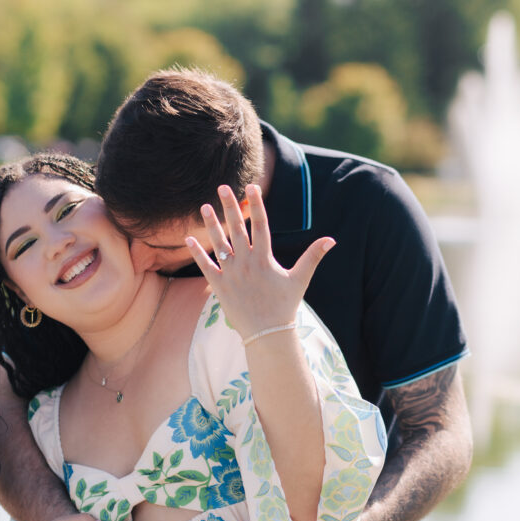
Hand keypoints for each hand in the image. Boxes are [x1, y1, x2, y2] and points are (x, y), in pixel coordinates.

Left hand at [185, 183, 334, 340]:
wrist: (267, 333)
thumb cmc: (284, 306)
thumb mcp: (300, 279)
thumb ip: (312, 257)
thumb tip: (331, 240)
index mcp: (265, 258)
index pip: (261, 225)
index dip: (256, 204)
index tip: (251, 187)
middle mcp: (246, 263)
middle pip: (237, 229)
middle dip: (230, 207)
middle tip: (223, 187)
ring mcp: (231, 274)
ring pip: (219, 244)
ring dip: (211, 224)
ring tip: (204, 206)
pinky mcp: (219, 286)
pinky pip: (205, 266)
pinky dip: (197, 252)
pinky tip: (188, 238)